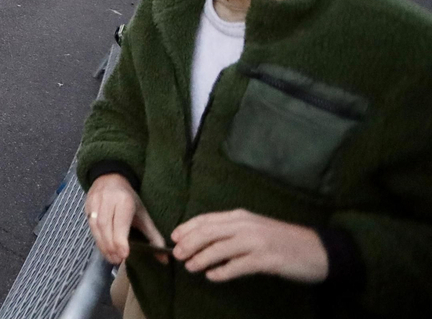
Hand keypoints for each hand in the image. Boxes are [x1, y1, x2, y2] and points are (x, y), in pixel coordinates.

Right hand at [86, 173, 165, 265]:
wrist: (110, 178)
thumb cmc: (129, 199)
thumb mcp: (144, 215)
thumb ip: (153, 236)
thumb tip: (165, 259)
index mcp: (124, 201)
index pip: (119, 222)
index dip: (120, 239)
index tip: (124, 254)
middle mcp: (107, 200)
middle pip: (105, 225)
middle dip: (110, 245)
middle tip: (117, 260)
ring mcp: (95, 202)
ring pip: (95, 226)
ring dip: (102, 244)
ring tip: (111, 257)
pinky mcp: (87, 206)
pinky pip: (90, 225)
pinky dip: (96, 239)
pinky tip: (103, 248)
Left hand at [171, 209, 328, 283]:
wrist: (319, 250)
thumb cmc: (283, 240)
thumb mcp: (255, 229)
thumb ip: (232, 231)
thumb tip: (204, 240)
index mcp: (241, 216)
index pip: (207, 219)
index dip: (187, 228)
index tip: (174, 237)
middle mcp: (246, 225)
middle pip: (208, 232)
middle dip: (189, 243)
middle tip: (177, 255)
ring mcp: (257, 241)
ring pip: (220, 248)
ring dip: (201, 258)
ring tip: (191, 267)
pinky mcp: (267, 259)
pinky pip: (238, 266)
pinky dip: (222, 272)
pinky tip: (213, 277)